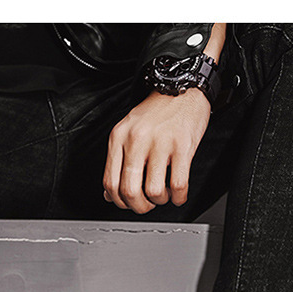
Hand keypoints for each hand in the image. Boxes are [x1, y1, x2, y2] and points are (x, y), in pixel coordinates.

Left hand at [103, 88, 211, 213]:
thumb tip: (110, 193)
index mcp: (119, 137)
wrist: (182, 85)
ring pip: (153, 191)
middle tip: (147, 205)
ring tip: (163, 195)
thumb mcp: (128, 130)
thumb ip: (117, 160)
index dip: (119, 201)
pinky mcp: (183, 146)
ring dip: (159, 201)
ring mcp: (160, 142)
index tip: (128, 203)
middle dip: (139, 206)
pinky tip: (178, 194)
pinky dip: (178, 197)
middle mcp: (136, 139)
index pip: (110, 182)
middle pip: (129, 190)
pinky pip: (178, 184)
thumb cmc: (157, 111)